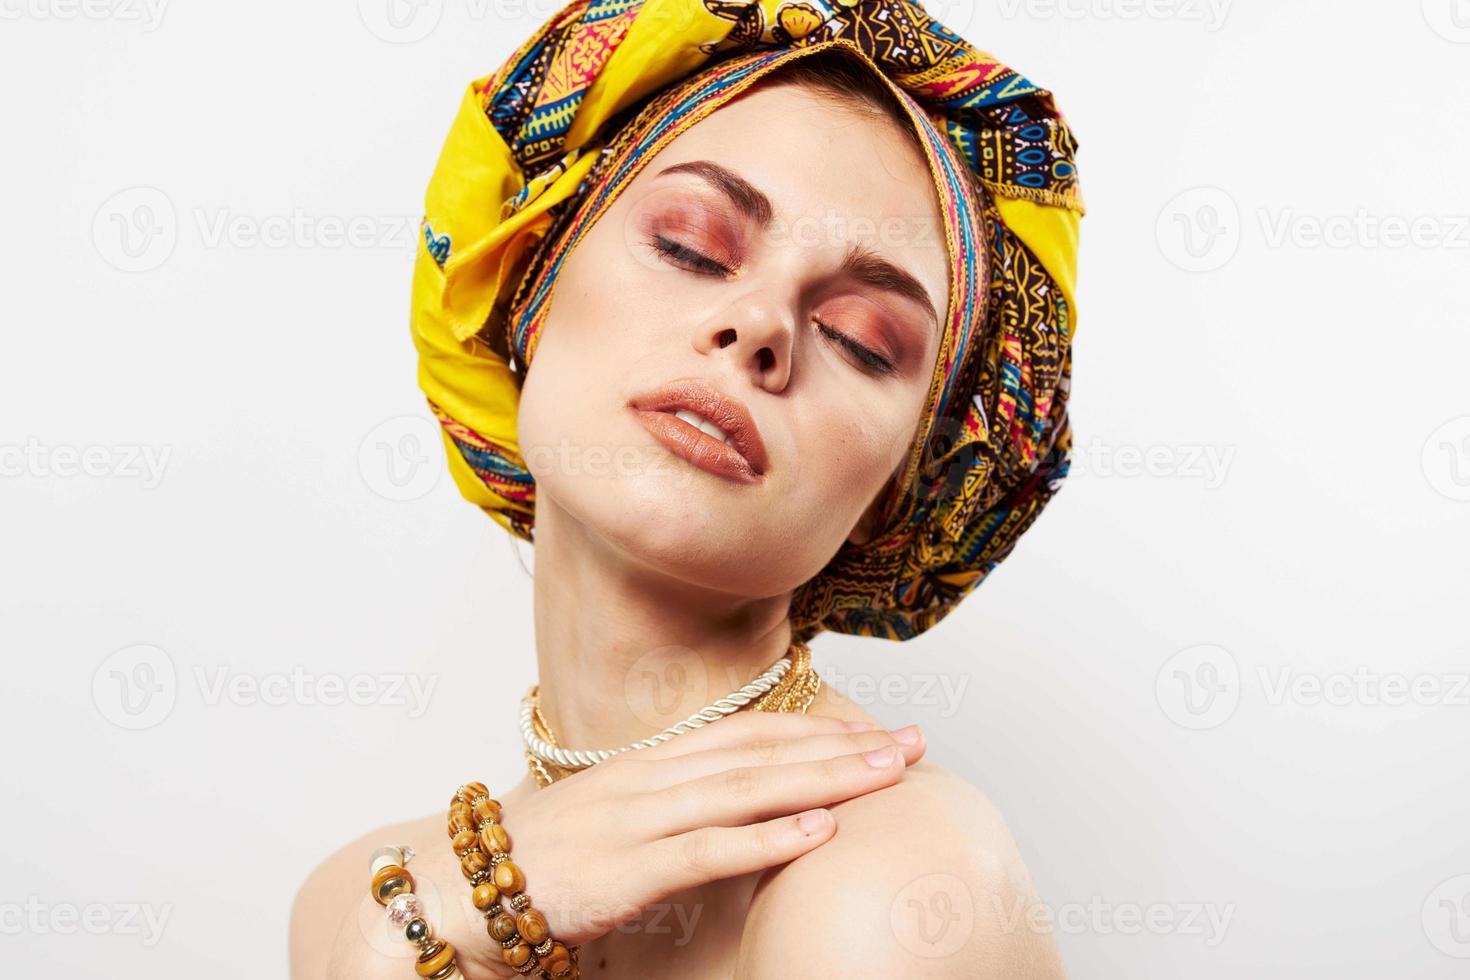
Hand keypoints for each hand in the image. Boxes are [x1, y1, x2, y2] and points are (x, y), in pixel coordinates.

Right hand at [451, 711, 924, 977]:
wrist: (459, 884)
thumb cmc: (541, 857)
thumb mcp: (615, 815)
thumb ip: (674, 801)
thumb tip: (735, 803)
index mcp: (652, 763)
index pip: (751, 733)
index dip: (818, 728)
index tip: (877, 730)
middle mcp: (652, 778)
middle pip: (764, 751)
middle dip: (843, 746)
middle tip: (912, 741)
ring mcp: (638, 819)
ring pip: (748, 789)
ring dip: (825, 778)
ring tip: (886, 773)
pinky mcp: (624, 868)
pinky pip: (706, 850)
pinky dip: (765, 838)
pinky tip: (817, 833)